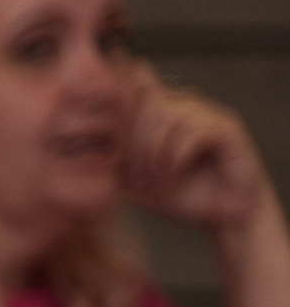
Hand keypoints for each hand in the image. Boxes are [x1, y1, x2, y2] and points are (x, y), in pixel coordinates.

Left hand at [123, 72, 276, 236]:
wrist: (225, 217)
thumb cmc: (181, 196)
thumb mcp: (135, 182)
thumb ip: (112, 164)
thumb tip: (79, 152)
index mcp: (161, 113)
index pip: (136, 89)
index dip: (120, 97)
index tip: (108, 114)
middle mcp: (184, 105)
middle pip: (146, 103)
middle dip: (132, 142)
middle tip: (134, 175)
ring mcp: (207, 113)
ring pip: (168, 116)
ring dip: (154, 152)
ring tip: (155, 179)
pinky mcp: (227, 128)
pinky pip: (192, 131)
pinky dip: (176, 156)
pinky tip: (173, 173)